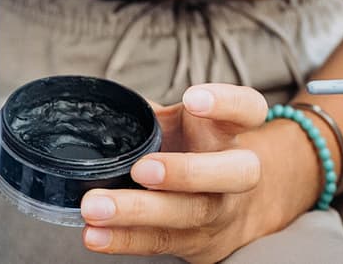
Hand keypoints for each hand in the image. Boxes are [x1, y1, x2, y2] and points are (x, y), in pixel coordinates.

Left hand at [78, 84, 271, 261]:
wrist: (235, 207)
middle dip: (186, 172)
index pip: (247, 110)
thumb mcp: (183, 125)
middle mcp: (235, 172)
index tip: (192, 99)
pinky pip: (160, 242)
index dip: (226, 102)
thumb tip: (99, 106)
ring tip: (95, 206)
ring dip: (138, 211)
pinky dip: (124, 240)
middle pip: (233, 174)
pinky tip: (95, 234)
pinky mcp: (196, 243)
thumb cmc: (195, 152)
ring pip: (188, 214)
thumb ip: (151, 115)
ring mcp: (219, 212)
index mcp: (229, 132)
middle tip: (141, 169)